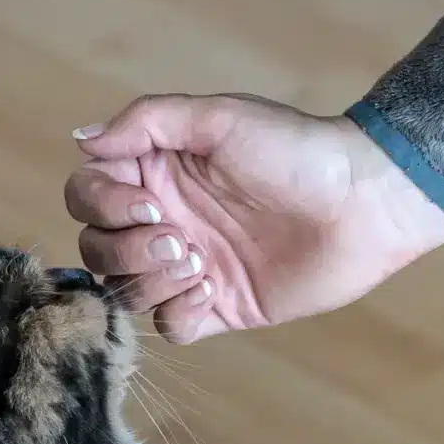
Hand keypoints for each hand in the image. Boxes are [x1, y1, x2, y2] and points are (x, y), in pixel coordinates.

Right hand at [65, 94, 443, 343]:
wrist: (362, 203)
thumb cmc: (295, 151)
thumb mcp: (219, 117)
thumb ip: (147, 122)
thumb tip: (81, 140)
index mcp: (156, 175)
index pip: (86, 196)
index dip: (101, 206)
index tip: (151, 203)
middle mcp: (164, 222)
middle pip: (96, 250)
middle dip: (126, 249)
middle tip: (181, 237)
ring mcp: (188, 268)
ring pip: (124, 290)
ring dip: (150, 280)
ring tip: (200, 262)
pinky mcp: (216, 307)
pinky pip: (168, 326)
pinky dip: (178, 312)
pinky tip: (213, 289)